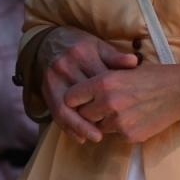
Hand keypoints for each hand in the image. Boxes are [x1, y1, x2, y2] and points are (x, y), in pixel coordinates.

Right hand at [37, 26, 138, 143]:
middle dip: (97, 114)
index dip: (113, 97)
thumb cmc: (81, 46)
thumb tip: (135, 63)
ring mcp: (53, 78)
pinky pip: (56, 113)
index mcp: (83, 53)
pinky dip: (68, 127)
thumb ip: (116, 57)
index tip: (127, 111)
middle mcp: (66, 65)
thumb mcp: (99, 46)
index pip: (100, 80)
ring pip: (68, 107)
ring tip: (97, 137)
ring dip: (82, 126)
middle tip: (114, 129)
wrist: (51, 42)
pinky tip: (80, 138)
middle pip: (83, 95)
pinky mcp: (45, 89)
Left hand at [63, 61, 179, 144]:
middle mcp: (108, 103)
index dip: (74, 99)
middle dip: (89, 112)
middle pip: (82, 115)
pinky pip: (116, 135)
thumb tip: (81, 90)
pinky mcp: (130, 135)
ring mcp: (119, 121)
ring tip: (124, 110)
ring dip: (106, 121)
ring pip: (99, 127)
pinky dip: (122, 129)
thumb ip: (102, 80)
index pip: (70, 97)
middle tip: (102, 106)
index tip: (80, 99)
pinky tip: (136, 117)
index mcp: (104, 82)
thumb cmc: (154, 76)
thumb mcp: (124, 70)